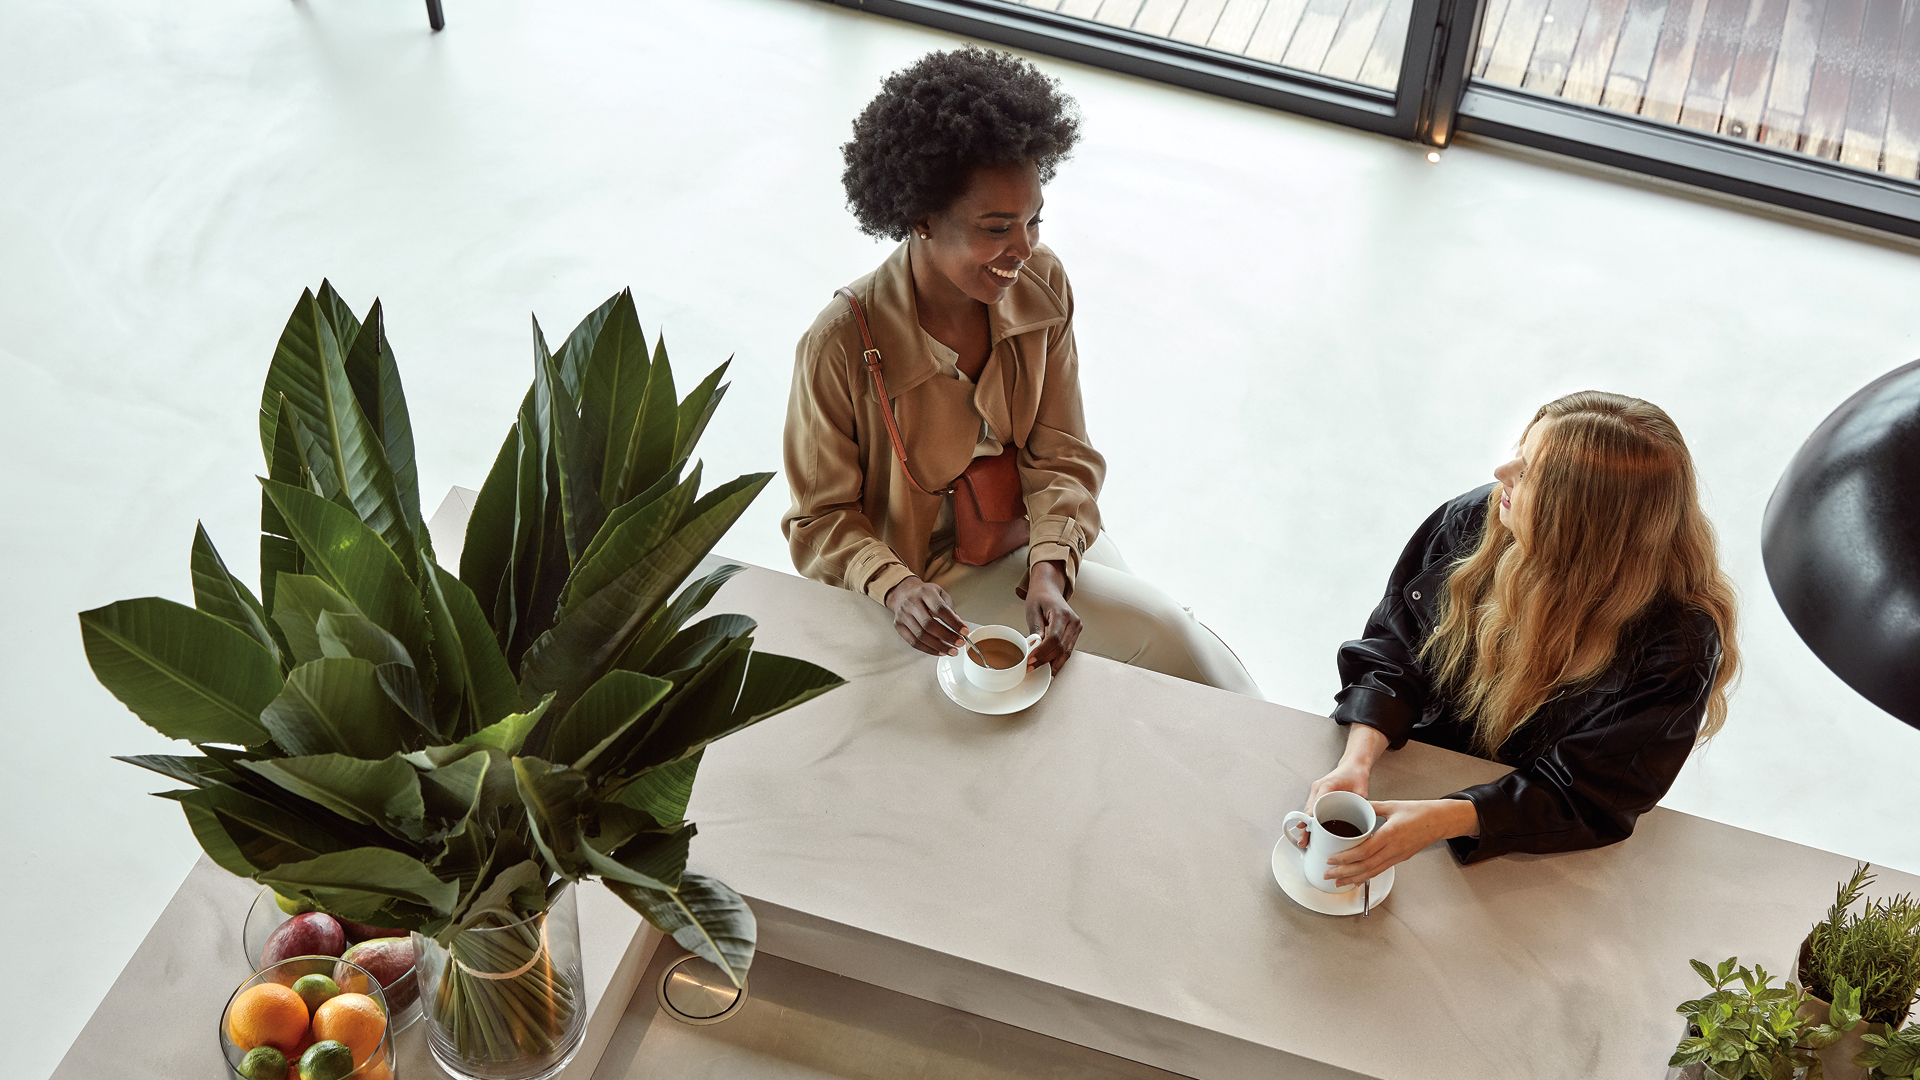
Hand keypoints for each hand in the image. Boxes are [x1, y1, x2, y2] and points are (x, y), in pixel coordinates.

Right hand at [884, 577, 967, 656]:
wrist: (904, 592)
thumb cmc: (925, 594)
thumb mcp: (940, 594)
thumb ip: (950, 609)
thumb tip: (958, 626)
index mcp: (924, 592)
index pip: (940, 609)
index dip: (953, 622)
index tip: (964, 631)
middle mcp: (911, 603)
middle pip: (929, 624)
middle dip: (947, 636)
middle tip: (960, 643)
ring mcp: (903, 615)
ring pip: (921, 636)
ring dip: (939, 646)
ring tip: (952, 651)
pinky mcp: (898, 625)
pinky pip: (913, 642)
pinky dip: (928, 649)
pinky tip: (939, 651)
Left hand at [1023, 561, 1080, 673]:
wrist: (1049, 589)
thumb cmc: (1040, 597)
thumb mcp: (1032, 610)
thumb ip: (1035, 628)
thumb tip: (1035, 647)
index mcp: (1061, 613)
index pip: (1054, 639)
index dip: (1042, 653)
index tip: (1030, 660)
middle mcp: (1073, 621)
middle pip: (1061, 648)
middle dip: (1045, 661)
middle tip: (1031, 668)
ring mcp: (1077, 627)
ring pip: (1066, 652)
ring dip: (1053, 664)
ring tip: (1041, 672)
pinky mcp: (1076, 632)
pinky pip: (1068, 649)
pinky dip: (1059, 659)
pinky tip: (1050, 668)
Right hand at [1296, 724, 1386, 848]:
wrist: (1353, 765)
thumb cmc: (1356, 775)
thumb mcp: (1362, 790)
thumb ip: (1361, 806)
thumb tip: (1364, 825)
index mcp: (1328, 784)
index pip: (1316, 803)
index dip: (1310, 817)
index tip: (1306, 828)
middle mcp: (1318, 787)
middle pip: (1308, 809)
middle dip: (1305, 826)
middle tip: (1304, 840)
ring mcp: (1316, 791)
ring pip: (1307, 810)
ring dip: (1305, 825)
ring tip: (1305, 840)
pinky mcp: (1317, 795)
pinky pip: (1311, 809)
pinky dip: (1310, 820)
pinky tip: (1310, 832)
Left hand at [1321, 799, 1477, 886]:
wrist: (1440, 821)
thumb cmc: (1419, 812)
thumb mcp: (1392, 805)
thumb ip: (1371, 807)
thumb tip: (1354, 805)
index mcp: (1390, 834)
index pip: (1364, 851)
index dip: (1346, 858)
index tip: (1331, 860)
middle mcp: (1394, 849)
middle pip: (1365, 866)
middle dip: (1344, 873)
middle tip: (1328, 875)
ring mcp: (1398, 856)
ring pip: (1373, 871)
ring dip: (1353, 878)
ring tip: (1338, 882)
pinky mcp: (1400, 858)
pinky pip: (1381, 870)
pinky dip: (1367, 876)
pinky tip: (1356, 878)